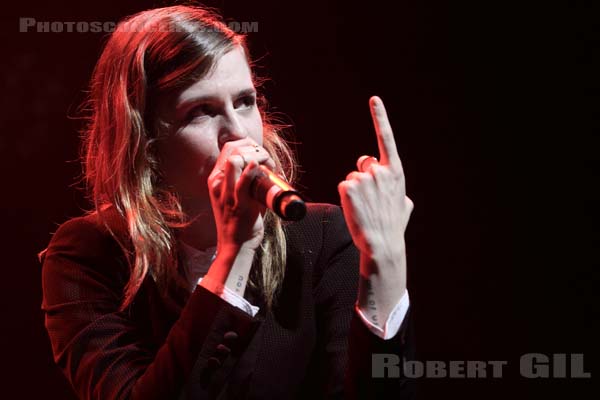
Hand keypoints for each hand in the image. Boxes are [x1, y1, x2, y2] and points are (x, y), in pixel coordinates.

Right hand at [207, 138, 275, 253]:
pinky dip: (253, 170)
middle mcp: (218, 183)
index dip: (247, 144)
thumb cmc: (239, 220)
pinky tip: (261, 167)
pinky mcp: (239, 203)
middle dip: (253, 147)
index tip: (260, 151)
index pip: (228, 148)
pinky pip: (244, 181)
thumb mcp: (234, 196)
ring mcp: (227, 192)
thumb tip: (265, 168)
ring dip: (257, 155)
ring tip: (268, 164)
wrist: (235, 244)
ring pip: (235, 160)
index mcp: (216, 179)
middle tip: (267, 159)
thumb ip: (244, 181)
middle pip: (232, 149)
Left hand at [338, 96, 413, 265]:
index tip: (374, 100)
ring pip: (352, 177)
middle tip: (370, 198)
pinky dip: (346, 198)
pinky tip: (355, 209)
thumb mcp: (405, 206)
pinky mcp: (347, 187)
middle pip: (363, 163)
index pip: (386, 138)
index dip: (380, 117)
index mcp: (395, 171)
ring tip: (365, 207)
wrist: (382, 243)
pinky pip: (343, 186)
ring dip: (355, 190)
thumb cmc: (393, 226)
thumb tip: (402, 197)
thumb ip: (400, 193)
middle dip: (364, 176)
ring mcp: (363, 178)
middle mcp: (380, 170)